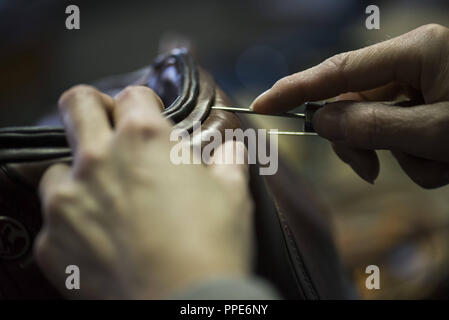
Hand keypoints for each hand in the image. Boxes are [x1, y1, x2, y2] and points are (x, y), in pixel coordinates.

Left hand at [34, 85, 252, 298]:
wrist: (184, 305)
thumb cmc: (211, 246)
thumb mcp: (233, 193)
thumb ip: (228, 159)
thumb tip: (230, 148)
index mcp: (145, 139)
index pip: (133, 95)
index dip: (143, 101)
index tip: (148, 115)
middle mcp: (99, 159)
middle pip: (78, 105)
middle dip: (93, 108)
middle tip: (108, 126)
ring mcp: (69, 199)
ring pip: (60, 166)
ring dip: (81, 174)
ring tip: (107, 198)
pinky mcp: (54, 238)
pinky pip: (55, 216)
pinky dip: (74, 220)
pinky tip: (101, 237)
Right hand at [252, 24, 448, 187]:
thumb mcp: (437, 131)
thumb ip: (374, 126)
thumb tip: (321, 121)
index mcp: (414, 53)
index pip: (338, 70)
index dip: (296, 89)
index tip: (262, 105)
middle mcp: (412, 63)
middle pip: (355, 103)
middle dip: (360, 140)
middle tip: (369, 170)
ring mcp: (422, 86)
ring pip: (378, 125)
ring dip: (401, 154)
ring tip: (439, 162)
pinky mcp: (430, 107)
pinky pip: (403, 135)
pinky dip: (419, 157)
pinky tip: (446, 159)